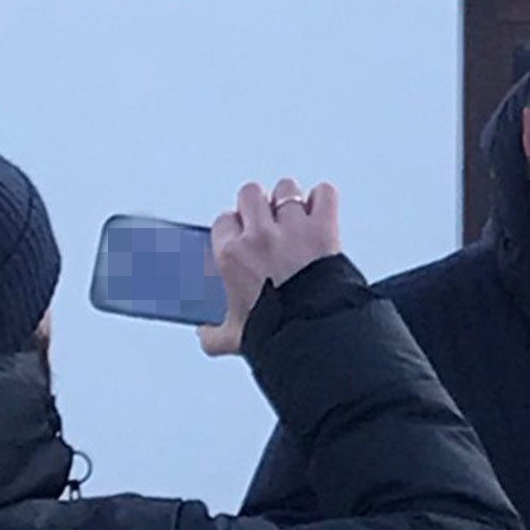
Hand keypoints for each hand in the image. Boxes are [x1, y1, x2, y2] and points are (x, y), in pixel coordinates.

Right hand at [199, 178, 341, 356]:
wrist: (316, 338)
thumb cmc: (276, 335)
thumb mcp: (233, 338)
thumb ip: (212, 334)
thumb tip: (205, 334)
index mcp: (231, 255)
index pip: (224, 221)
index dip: (234, 228)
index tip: (241, 238)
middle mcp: (259, 236)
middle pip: (250, 194)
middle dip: (257, 207)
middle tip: (265, 225)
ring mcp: (293, 229)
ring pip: (286, 190)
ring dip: (289, 201)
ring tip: (293, 219)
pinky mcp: (324, 228)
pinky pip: (324, 194)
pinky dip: (322, 200)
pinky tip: (319, 213)